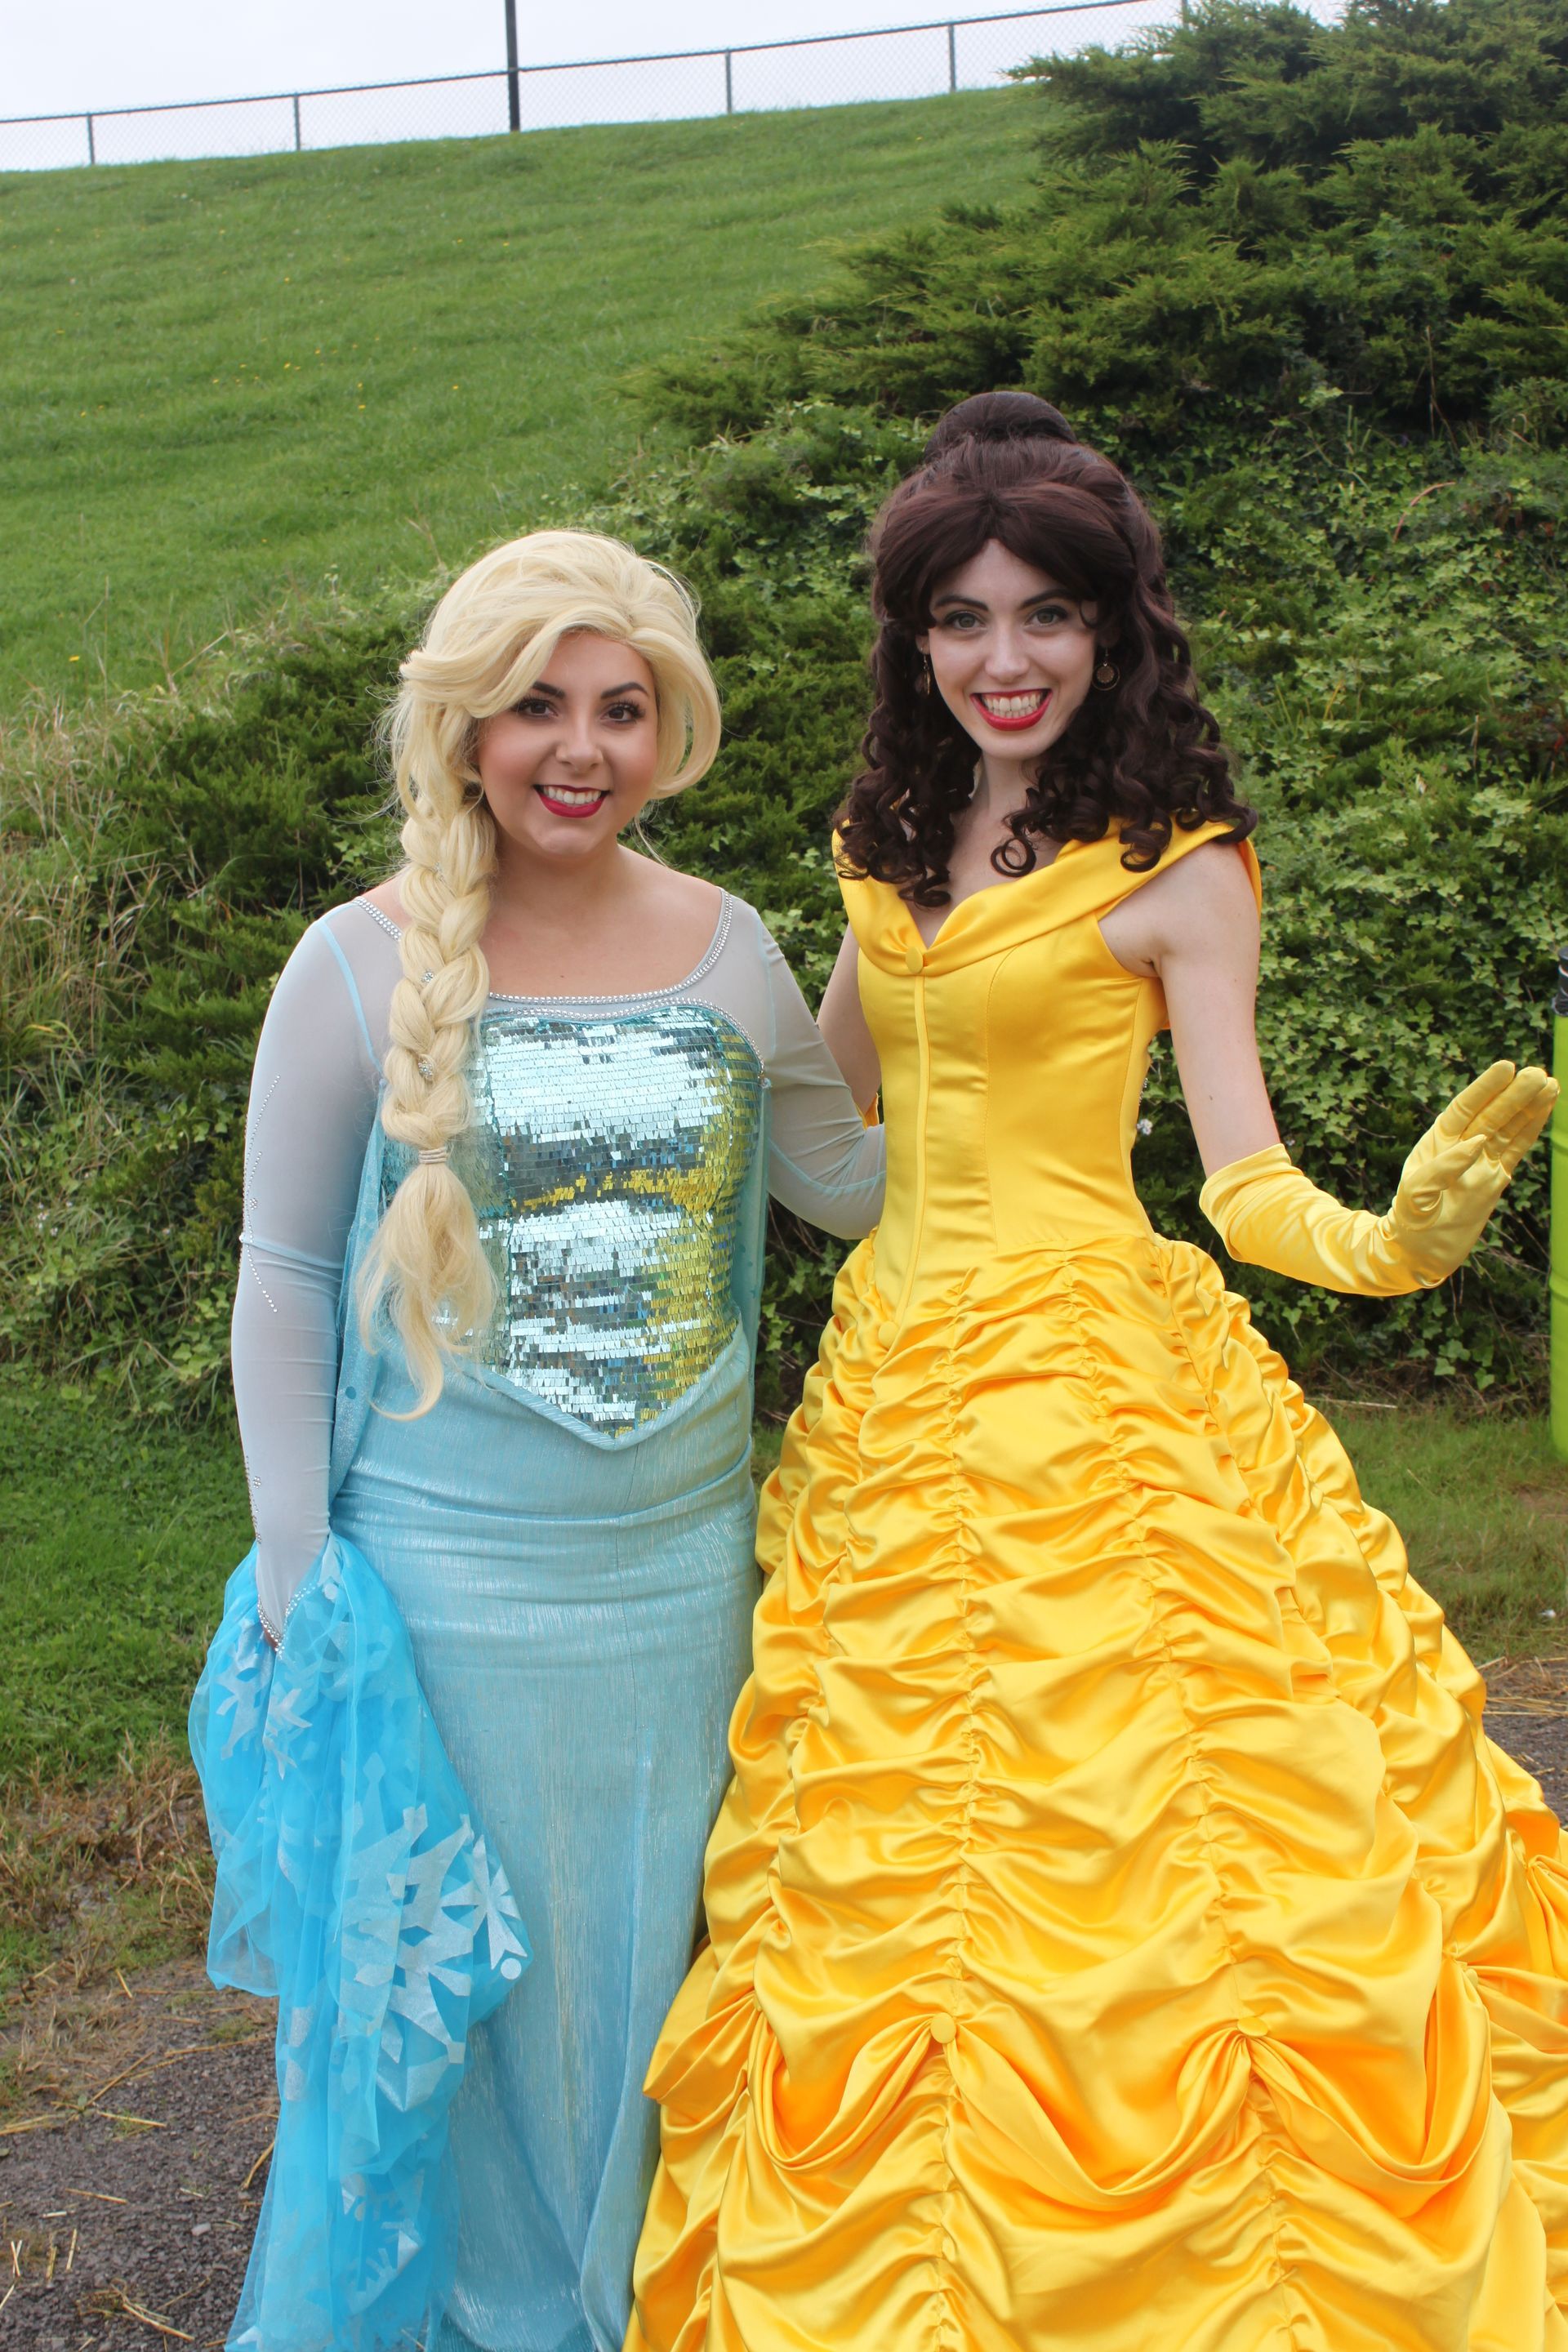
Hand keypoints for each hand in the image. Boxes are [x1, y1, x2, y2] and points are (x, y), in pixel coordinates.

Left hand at [1386, 1061, 1558, 1285]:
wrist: (1419, 1251)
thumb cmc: (1410, 1221)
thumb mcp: (1417, 1196)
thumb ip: (1443, 1169)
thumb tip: (1477, 1143)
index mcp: (1437, 1142)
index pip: (1464, 1108)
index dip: (1485, 1088)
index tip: (1506, 1067)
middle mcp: (1461, 1145)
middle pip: (1492, 1113)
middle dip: (1514, 1094)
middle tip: (1537, 1073)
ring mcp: (1481, 1160)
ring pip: (1509, 1127)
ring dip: (1529, 1106)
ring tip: (1549, 1082)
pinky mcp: (1496, 1177)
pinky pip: (1517, 1148)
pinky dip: (1532, 1128)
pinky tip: (1546, 1107)